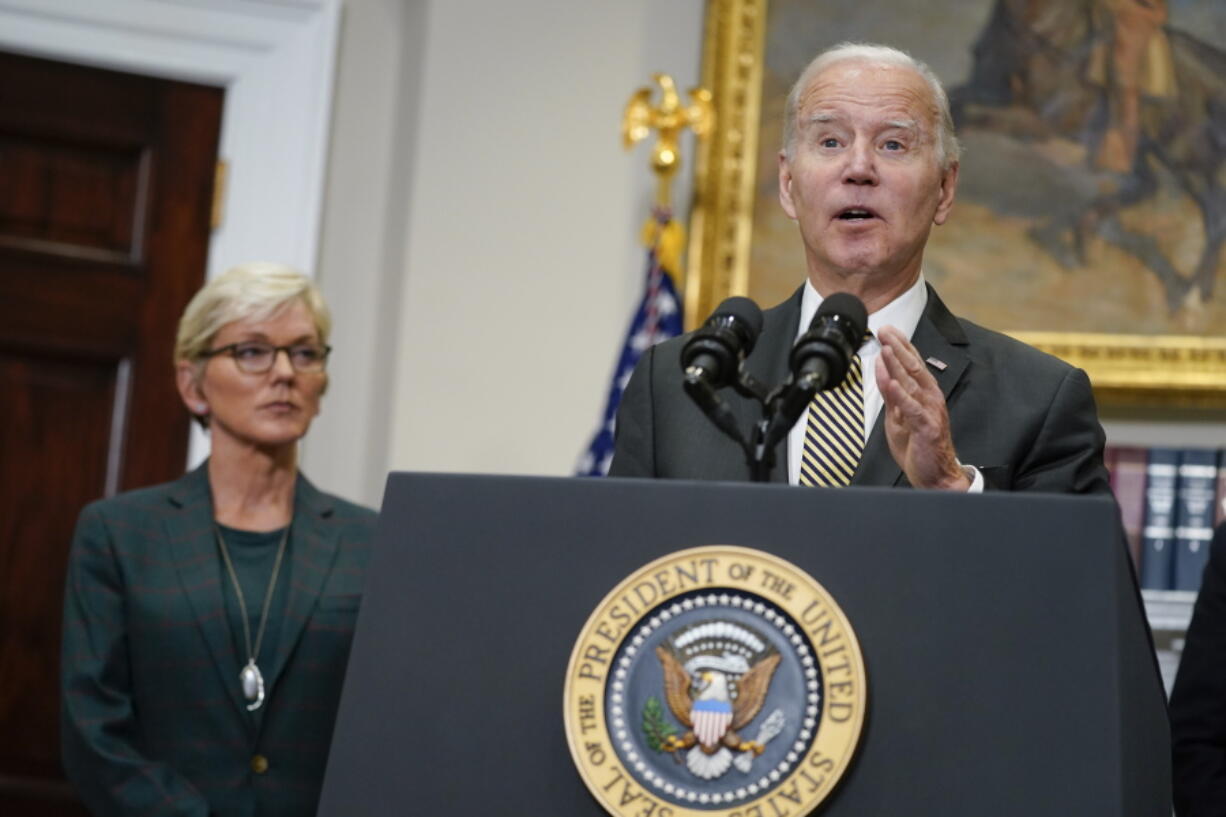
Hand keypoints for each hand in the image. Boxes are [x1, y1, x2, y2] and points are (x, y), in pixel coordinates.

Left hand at [874, 325, 968, 490]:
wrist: (936, 476)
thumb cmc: (919, 446)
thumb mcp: (898, 416)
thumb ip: (891, 394)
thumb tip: (881, 370)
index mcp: (925, 394)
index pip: (913, 364)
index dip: (901, 346)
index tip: (887, 330)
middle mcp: (930, 398)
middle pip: (914, 367)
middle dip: (899, 347)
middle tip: (885, 330)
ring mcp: (930, 411)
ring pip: (912, 383)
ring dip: (898, 365)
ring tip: (887, 348)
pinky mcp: (926, 427)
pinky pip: (911, 408)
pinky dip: (900, 394)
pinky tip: (891, 382)